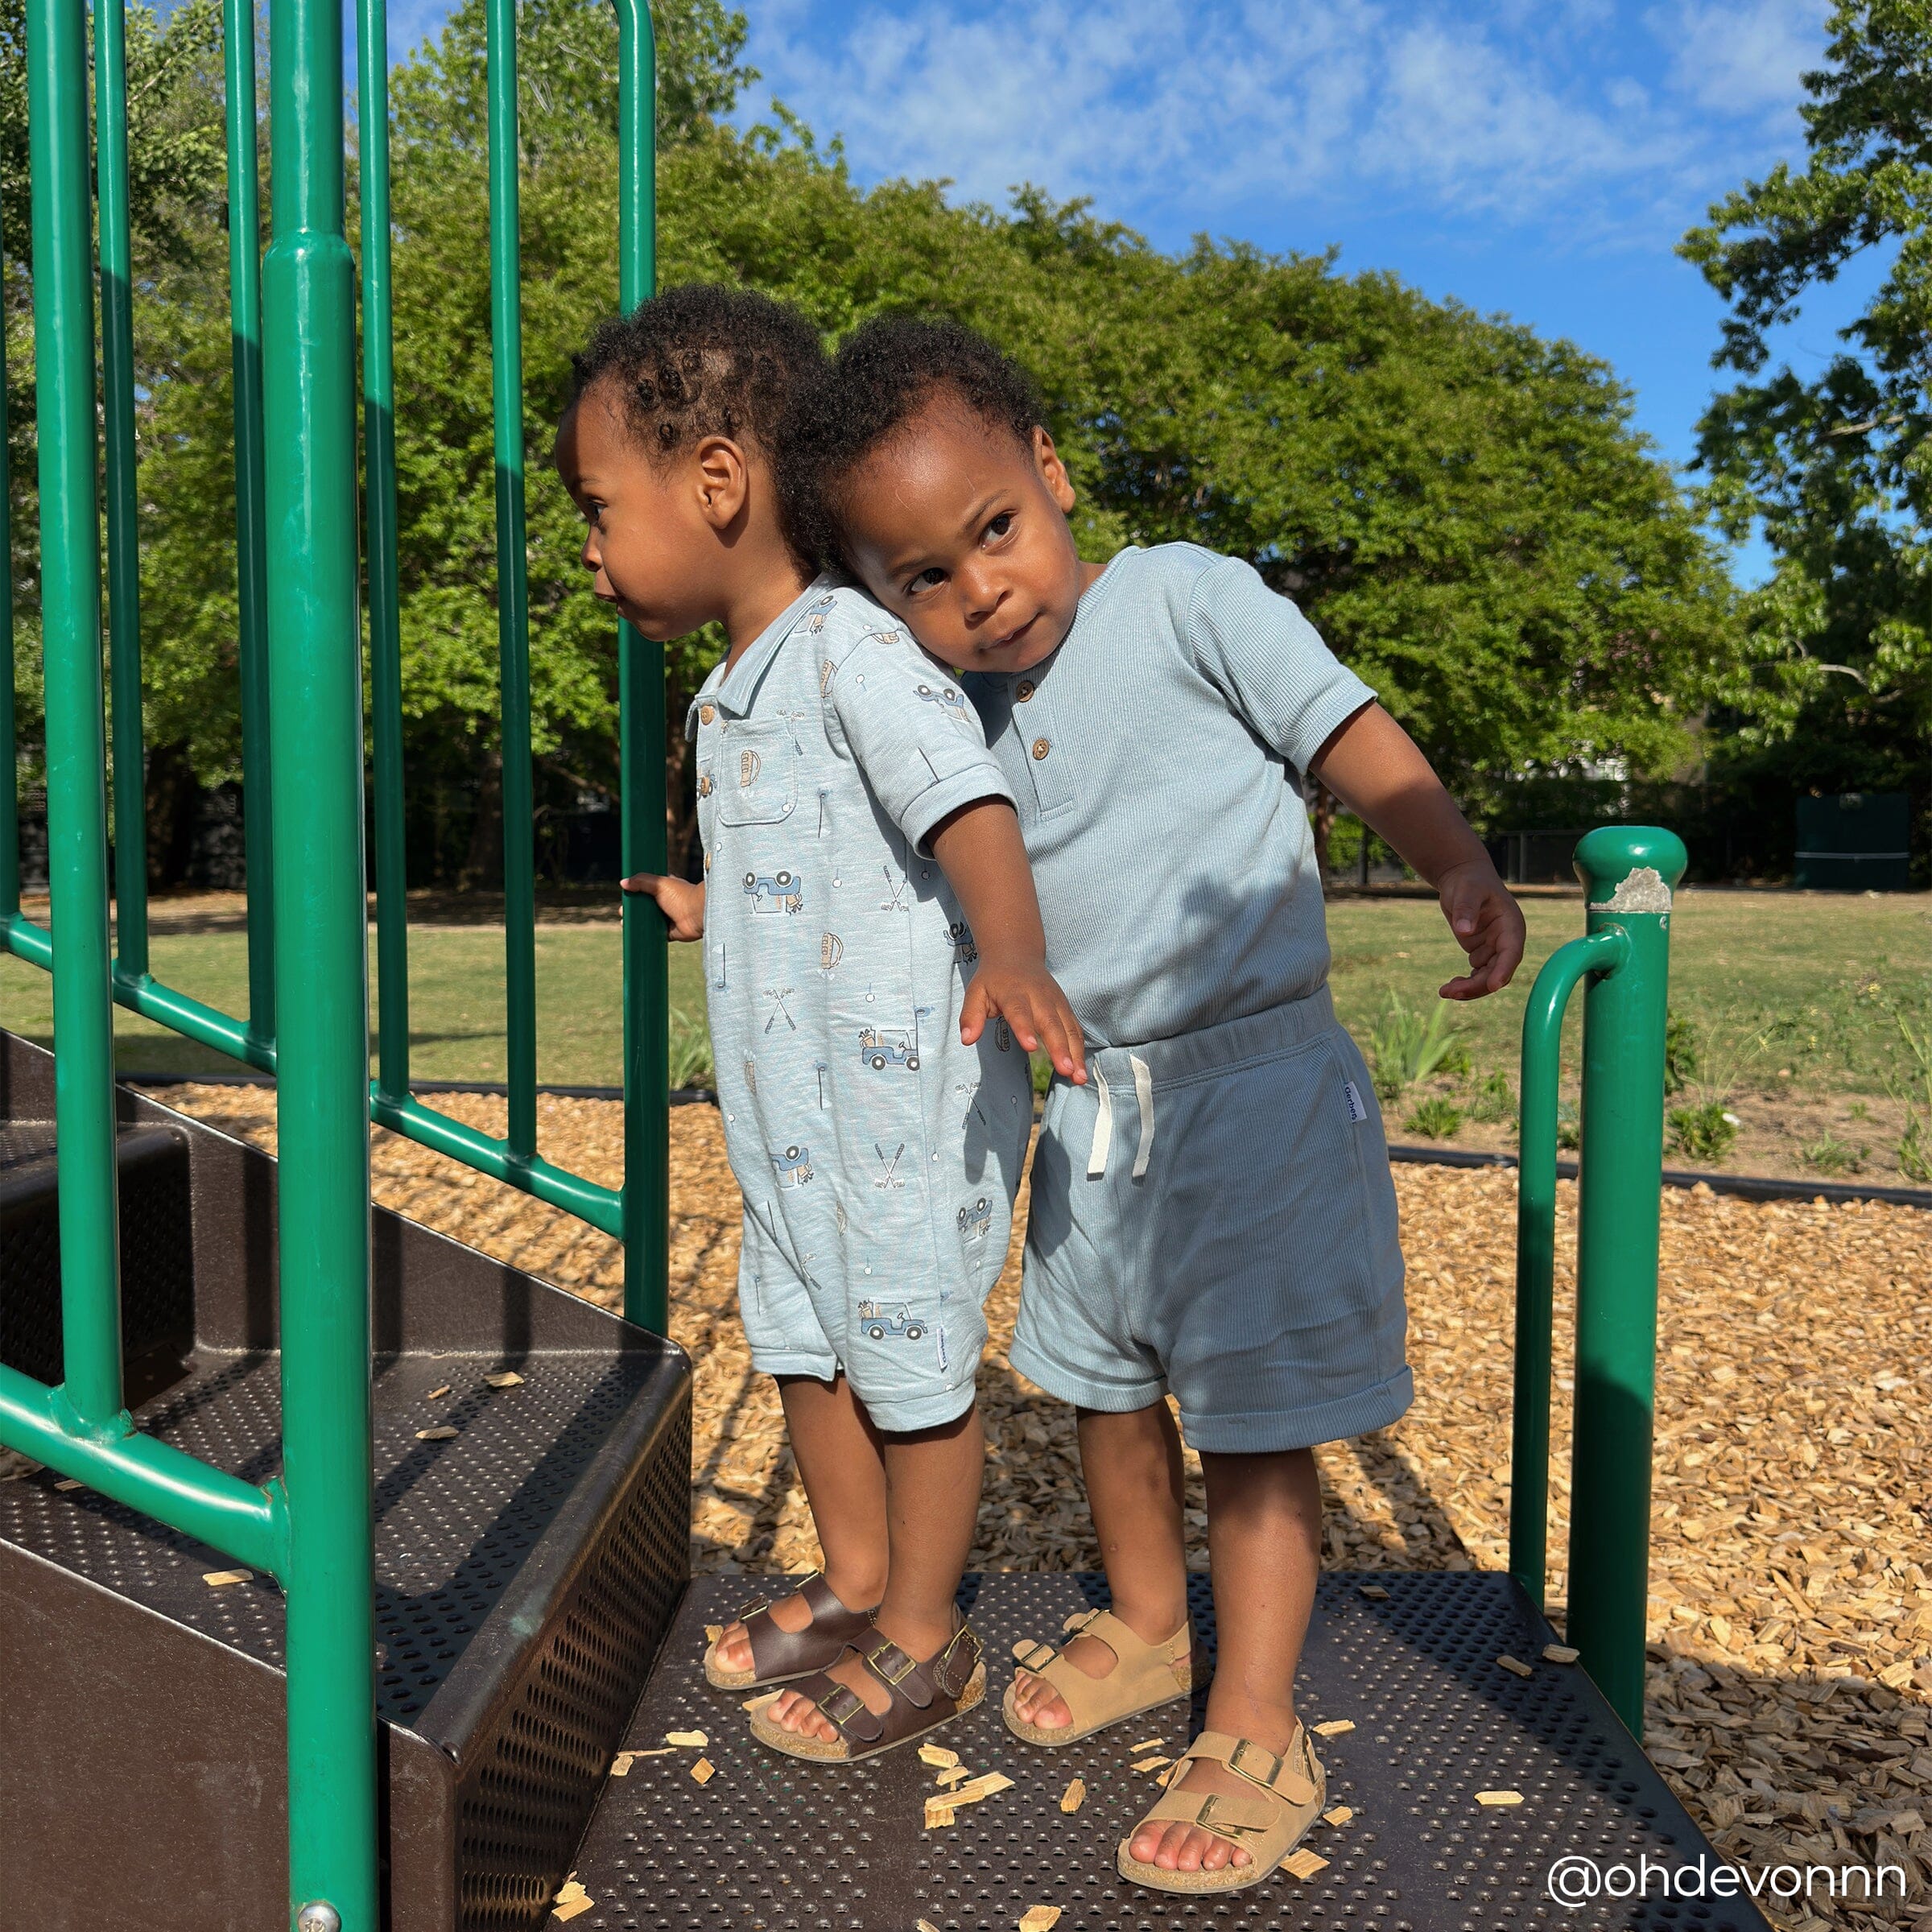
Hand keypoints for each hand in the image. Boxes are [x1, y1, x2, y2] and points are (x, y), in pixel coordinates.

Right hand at [621, 871, 704, 940]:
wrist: (698, 914)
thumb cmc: (682, 896)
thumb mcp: (659, 884)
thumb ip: (641, 881)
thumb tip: (623, 882)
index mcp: (665, 889)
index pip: (647, 889)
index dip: (636, 892)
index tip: (626, 895)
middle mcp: (666, 903)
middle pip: (645, 906)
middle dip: (633, 909)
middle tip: (624, 912)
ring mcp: (668, 918)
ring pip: (648, 921)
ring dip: (637, 923)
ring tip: (625, 924)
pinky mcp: (669, 932)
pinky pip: (655, 934)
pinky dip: (646, 934)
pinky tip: (635, 935)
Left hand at [961, 952, 1087, 1084]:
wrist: (1017, 954)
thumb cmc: (994, 979)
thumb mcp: (976, 991)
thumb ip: (971, 1015)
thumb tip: (966, 1040)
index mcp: (1014, 992)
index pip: (1019, 1011)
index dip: (1025, 1028)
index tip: (1030, 1047)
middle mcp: (1039, 996)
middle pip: (1051, 1022)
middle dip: (1059, 1047)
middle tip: (1065, 1070)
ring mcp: (1056, 1001)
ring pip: (1068, 1027)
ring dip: (1075, 1053)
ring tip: (1078, 1077)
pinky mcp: (1065, 1007)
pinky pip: (1075, 1029)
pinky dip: (1079, 1049)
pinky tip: (1080, 1070)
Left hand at [1435, 859, 1524, 999]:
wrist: (1463, 878)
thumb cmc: (1469, 881)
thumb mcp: (1467, 890)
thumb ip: (1467, 909)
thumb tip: (1464, 931)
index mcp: (1511, 925)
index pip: (1511, 953)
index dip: (1503, 970)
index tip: (1493, 986)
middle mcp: (1506, 941)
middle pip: (1498, 971)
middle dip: (1477, 986)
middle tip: (1450, 992)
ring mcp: (1494, 949)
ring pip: (1487, 977)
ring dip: (1469, 989)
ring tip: (1445, 992)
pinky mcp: (1481, 953)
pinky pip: (1477, 975)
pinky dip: (1465, 984)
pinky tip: (1448, 988)